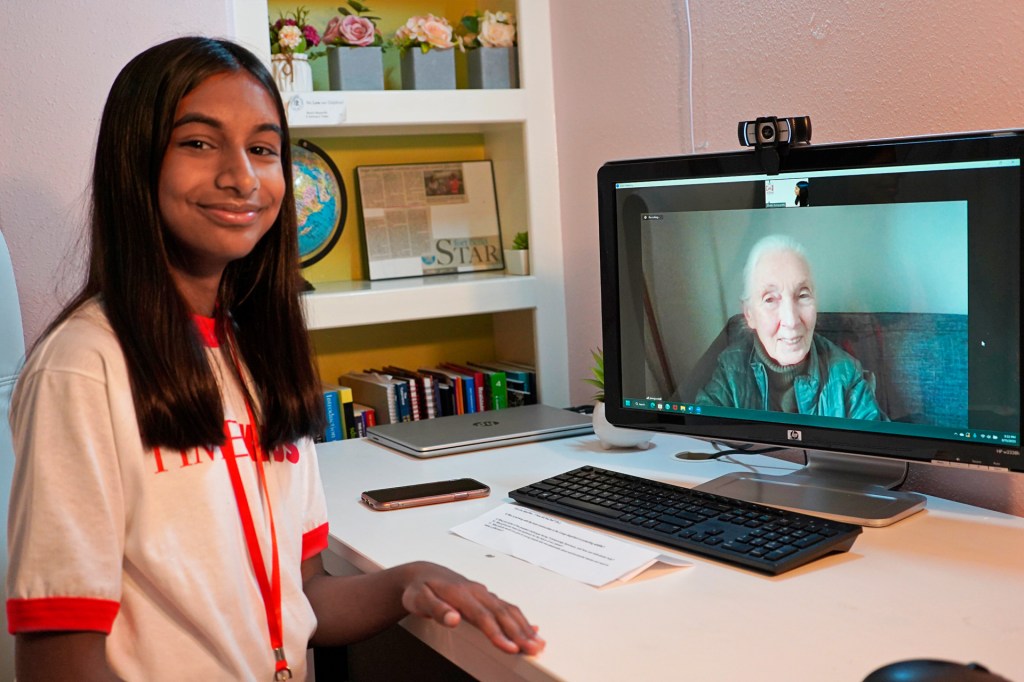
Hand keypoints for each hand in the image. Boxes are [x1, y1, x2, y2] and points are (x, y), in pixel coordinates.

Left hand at [399, 561, 545, 654]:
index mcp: (460, 593)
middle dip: (519, 633)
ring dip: (524, 627)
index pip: (483, 616)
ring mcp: (482, 594)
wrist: (422, 575)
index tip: (510, 647)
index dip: (497, 633)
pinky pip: (507, 608)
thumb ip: (436, 609)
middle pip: (501, 613)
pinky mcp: (485, 598)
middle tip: (533, 649)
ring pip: (508, 610)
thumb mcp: (418, 599)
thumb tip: (453, 618)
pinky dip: (521, 620)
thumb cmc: (419, 589)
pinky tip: (532, 628)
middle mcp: (476, 592)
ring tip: (537, 642)